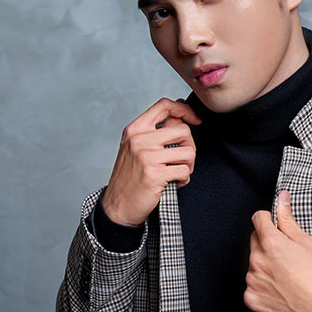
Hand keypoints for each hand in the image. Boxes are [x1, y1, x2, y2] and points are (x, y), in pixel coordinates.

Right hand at [102, 97, 200, 226]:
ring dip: (189, 166)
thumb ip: (155, 131)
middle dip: (190, 146)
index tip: (194, 120)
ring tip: (177, 173)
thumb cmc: (129, 177)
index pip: (164, 105)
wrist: (117, 207)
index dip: (184, 109)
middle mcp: (139, 140)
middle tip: (183, 160)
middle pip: (183, 130)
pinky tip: (173, 183)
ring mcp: (147, 156)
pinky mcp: (155, 174)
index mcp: (135, 129)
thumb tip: (180, 115)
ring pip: (189, 152)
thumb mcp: (136, 148)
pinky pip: (185, 171)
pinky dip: (184, 180)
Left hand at [243, 190, 311, 311]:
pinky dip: (262, 287)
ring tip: (285, 276)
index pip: (258, 219)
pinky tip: (279, 290)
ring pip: (253, 264)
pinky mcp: (251, 299)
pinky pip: (252, 286)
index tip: (275, 227)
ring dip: (264, 266)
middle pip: (255, 241)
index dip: (268, 220)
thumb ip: (287, 219)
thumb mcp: (306, 243)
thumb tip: (281, 198)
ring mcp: (252, 280)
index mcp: (270, 243)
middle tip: (287, 257)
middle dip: (267, 244)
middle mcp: (257, 260)